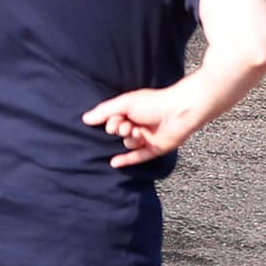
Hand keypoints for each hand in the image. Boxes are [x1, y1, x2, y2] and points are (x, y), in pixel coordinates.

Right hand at [82, 87, 198, 167]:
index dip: (111, 122)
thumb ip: (105, 111)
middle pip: (119, 132)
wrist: (180, 110)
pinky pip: (139, 157)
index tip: (115, 120)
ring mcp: (148, 137)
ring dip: (131, 139)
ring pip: (128, 143)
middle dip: (120, 129)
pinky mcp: (156, 148)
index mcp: (134, 110)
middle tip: (126, 126)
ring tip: (138, 132)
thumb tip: (85, 118)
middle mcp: (140, 123)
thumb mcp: (126, 103)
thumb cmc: (155, 102)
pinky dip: (127, 160)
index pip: (113, 120)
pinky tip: (114, 163)